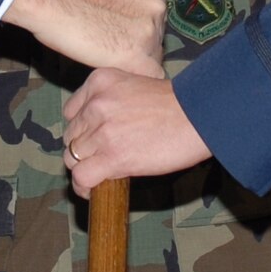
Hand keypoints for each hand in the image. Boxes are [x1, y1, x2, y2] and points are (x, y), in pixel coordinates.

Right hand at [3, 0, 164, 73]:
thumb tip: (121, 7)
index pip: (154, 16)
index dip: (137, 29)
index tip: (122, 35)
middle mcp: (157, 5)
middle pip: (156, 36)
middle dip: (137, 44)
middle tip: (111, 47)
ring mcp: (151, 31)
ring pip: (152, 57)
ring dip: (133, 61)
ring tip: (105, 58)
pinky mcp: (138, 56)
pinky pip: (148, 75)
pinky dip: (132, 77)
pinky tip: (114, 72)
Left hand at [61, 64, 209, 196]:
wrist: (198, 117)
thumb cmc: (177, 104)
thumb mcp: (136, 86)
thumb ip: (113, 102)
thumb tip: (99, 131)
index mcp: (100, 81)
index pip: (71, 112)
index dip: (81, 129)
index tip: (93, 138)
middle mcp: (96, 104)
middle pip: (71, 136)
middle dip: (84, 149)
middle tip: (101, 158)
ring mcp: (102, 130)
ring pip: (73, 157)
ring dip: (84, 168)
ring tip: (99, 175)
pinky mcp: (112, 157)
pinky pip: (81, 177)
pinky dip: (83, 187)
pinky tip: (93, 190)